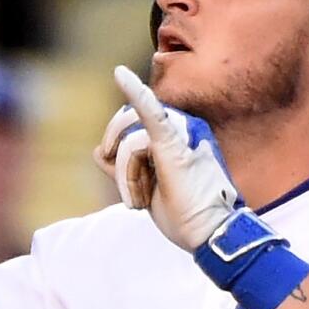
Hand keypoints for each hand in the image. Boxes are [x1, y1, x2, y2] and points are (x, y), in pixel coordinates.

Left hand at [94, 66, 238, 250]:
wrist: (210, 233)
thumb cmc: (185, 215)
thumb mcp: (149, 189)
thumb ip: (123, 168)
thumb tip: (98, 151)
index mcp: (179, 136)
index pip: (134, 131)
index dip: (122, 159)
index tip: (132, 193)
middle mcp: (183, 127)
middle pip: (128, 129)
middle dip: (120, 164)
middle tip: (133, 198)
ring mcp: (181, 132)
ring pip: (130, 142)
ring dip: (127, 178)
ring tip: (141, 201)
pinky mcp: (173, 142)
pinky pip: (149, 112)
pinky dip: (134, 93)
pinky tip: (120, 75)